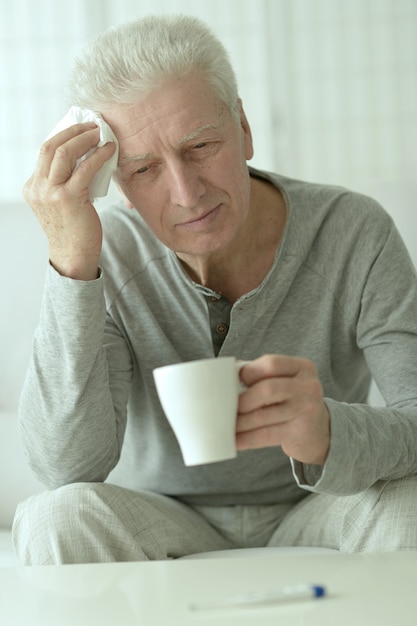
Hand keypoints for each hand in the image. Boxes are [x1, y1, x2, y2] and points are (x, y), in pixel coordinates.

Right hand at [23, 123, 115, 279]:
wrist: (74, 256)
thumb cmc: (73, 230)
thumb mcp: (60, 203)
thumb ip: (63, 183)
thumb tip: (84, 158)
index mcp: (33, 187)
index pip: (45, 152)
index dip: (63, 135)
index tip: (79, 129)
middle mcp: (38, 188)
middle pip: (51, 146)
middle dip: (73, 131)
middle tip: (91, 125)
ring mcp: (51, 193)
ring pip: (64, 153)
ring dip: (84, 138)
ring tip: (100, 133)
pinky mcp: (69, 199)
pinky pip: (85, 168)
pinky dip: (98, 155)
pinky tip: (109, 150)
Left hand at [237, 355, 329, 464]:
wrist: (320, 431)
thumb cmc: (293, 400)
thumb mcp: (286, 381)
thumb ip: (262, 375)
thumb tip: (227, 374)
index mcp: (303, 367)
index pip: (272, 364)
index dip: (249, 372)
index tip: (234, 381)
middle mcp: (308, 387)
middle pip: (267, 389)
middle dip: (243, 400)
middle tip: (228, 407)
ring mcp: (306, 410)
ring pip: (263, 415)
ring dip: (239, 422)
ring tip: (224, 425)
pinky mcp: (300, 433)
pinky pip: (266, 435)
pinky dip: (246, 439)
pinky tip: (234, 441)